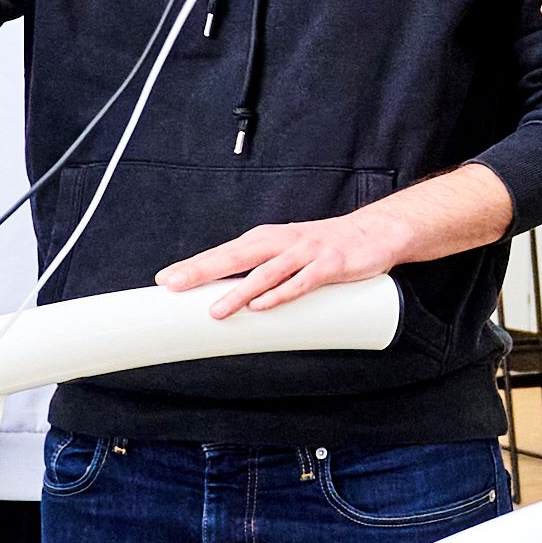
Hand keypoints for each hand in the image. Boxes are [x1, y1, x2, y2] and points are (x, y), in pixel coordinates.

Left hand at [158, 199, 414, 315]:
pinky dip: (282, 294)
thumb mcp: (290, 257)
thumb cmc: (325, 250)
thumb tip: (234, 306)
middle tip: (173, 286)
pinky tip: (264, 305)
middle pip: (236, 256)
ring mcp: (306, 252)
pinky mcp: (330, 265)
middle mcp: (281, 242)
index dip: (195, 266)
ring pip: (266, 272)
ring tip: (215, 310)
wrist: (376, 232)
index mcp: (267, 240)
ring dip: (239, 292)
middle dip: (203, 271)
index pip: (224, 253)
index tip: (165, 280)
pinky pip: (302, 281)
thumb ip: (265, 277)